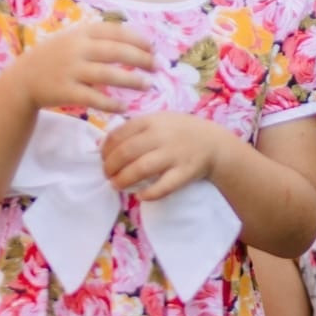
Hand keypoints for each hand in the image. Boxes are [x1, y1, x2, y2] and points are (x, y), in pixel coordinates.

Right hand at [17, 23, 153, 114]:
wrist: (23, 79)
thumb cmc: (55, 58)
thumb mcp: (72, 39)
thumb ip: (98, 37)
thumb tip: (136, 38)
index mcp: (81, 33)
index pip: (116, 31)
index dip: (138, 38)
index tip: (153, 47)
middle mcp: (76, 49)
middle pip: (116, 52)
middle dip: (141, 58)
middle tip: (157, 67)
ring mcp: (70, 70)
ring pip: (108, 75)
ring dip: (131, 80)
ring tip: (148, 85)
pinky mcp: (66, 91)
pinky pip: (94, 98)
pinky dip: (111, 103)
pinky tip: (124, 107)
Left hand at [100, 111, 229, 200]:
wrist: (213, 142)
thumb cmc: (179, 131)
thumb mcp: (158, 120)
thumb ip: (135, 129)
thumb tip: (105, 145)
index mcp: (150, 121)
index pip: (118, 135)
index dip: (105, 150)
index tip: (103, 159)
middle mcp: (160, 136)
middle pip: (125, 153)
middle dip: (110, 167)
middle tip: (107, 175)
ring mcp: (173, 155)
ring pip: (140, 169)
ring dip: (123, 180)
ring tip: (116, 185)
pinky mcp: (184, 173)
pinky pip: (163, 187)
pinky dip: (149, 193)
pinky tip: (140, 196)